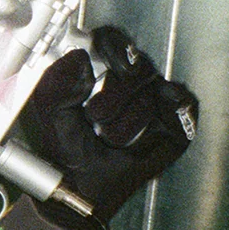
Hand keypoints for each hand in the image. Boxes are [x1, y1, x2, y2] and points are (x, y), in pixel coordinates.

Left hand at [27, 26, 197, 220]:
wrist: (79, 189)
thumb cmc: (65, 149)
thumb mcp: (50, 112)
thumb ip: (56, 82)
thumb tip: (78, 58)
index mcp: (100, 70)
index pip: (112, 40)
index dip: (112, 47)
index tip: (103, 64)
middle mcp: (131, 81)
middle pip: (137, 65)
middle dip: (113, 95)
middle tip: (95, 117)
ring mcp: (155, 99)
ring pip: (151, 94)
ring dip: (125, 124)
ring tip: (109, 140)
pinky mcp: (175, 121)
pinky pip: (178, 108)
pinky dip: (154, 128)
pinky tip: (136, 143)